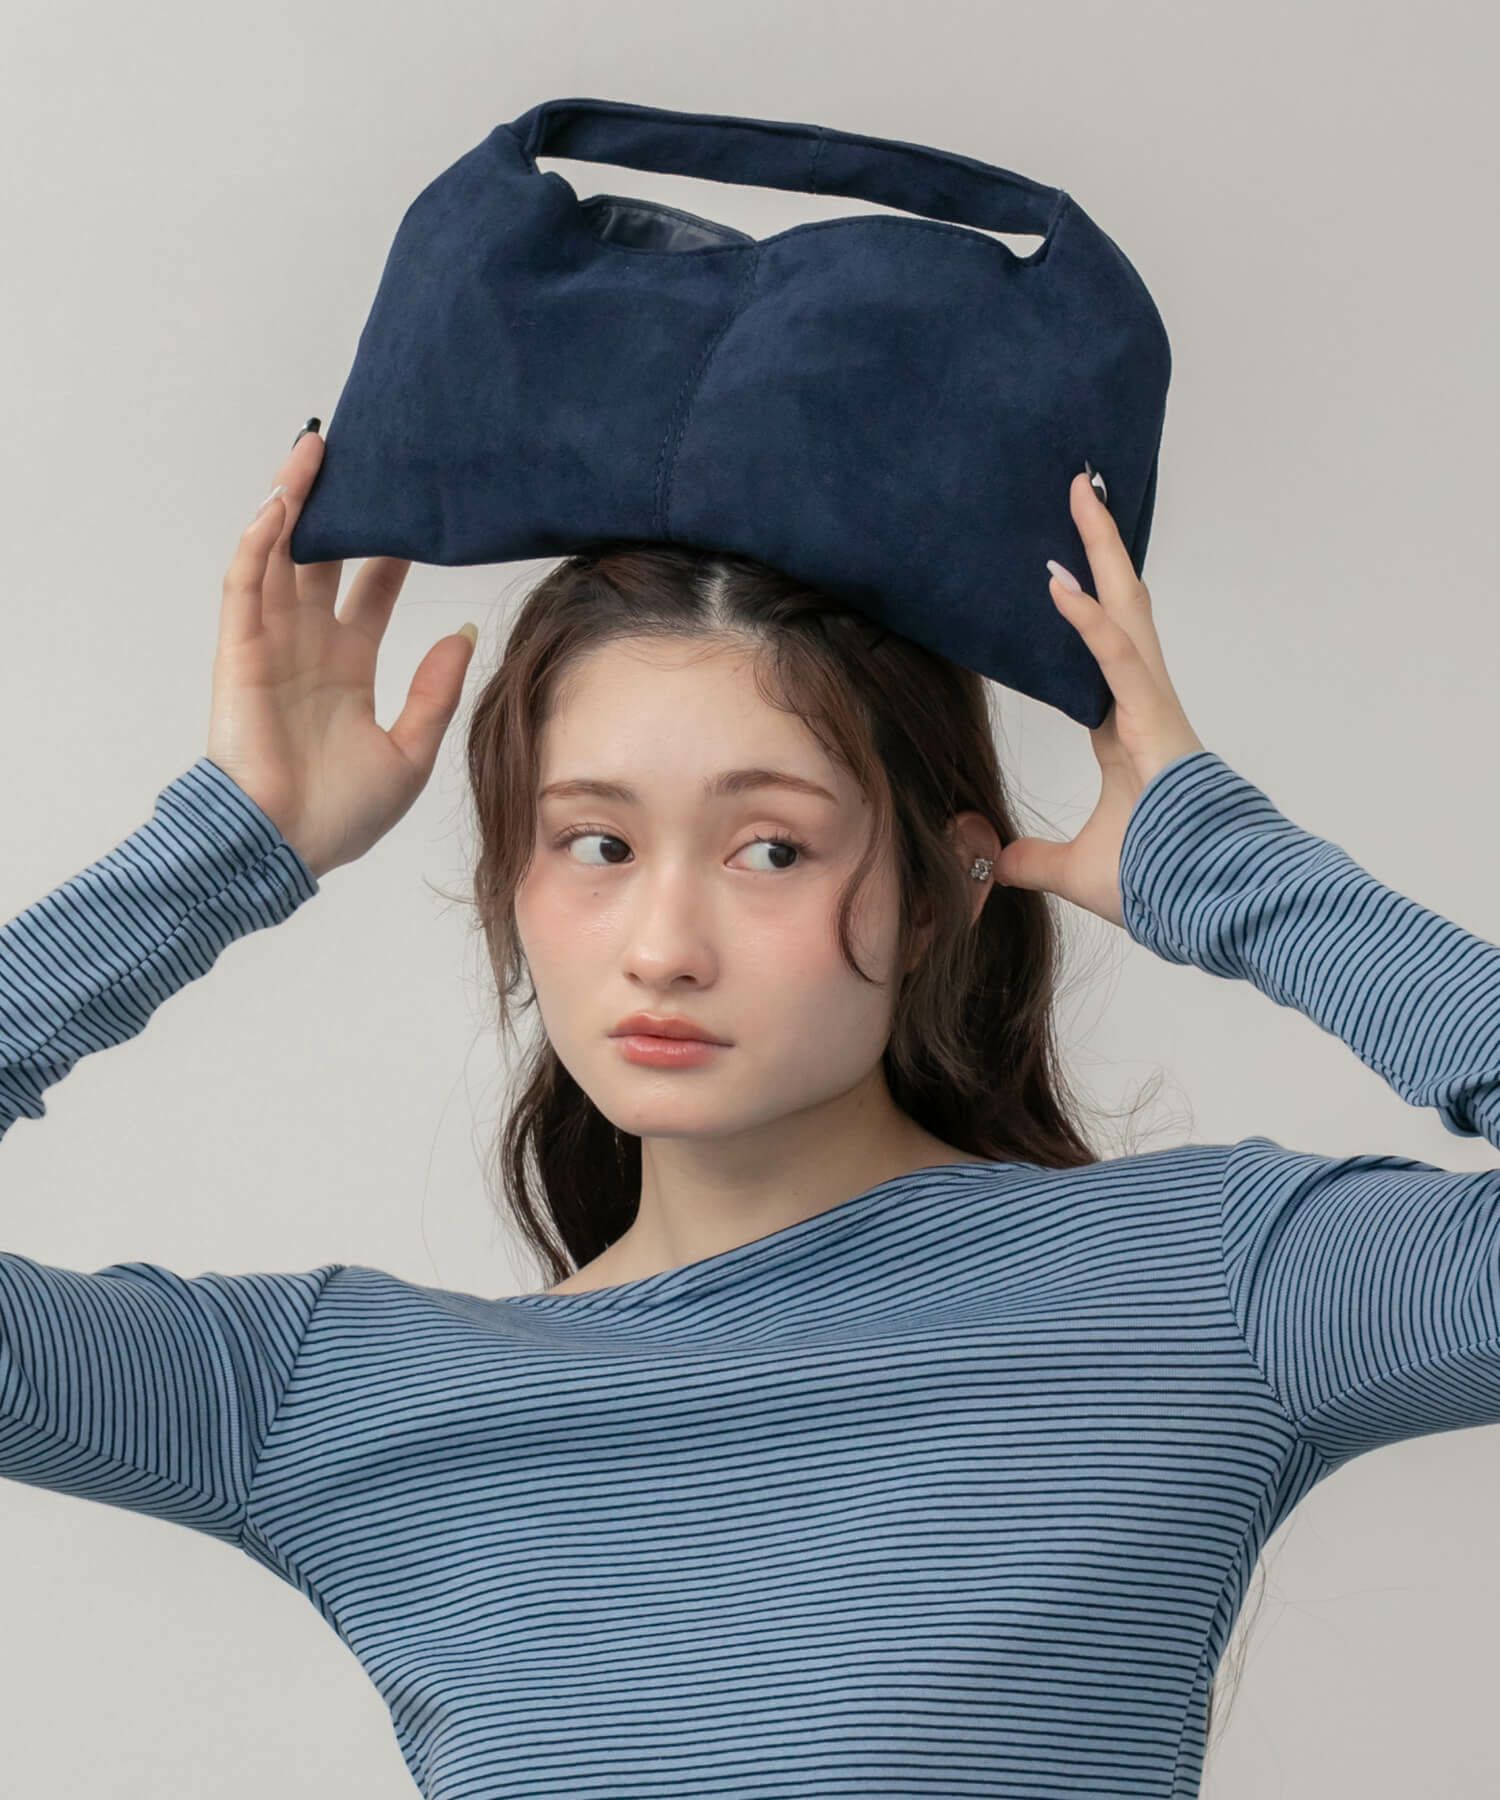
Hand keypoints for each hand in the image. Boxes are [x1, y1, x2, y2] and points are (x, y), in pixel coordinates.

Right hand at [206, 430, 477, 880]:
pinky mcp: (239, 650)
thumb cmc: (340, 815)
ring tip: (318, 446)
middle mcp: (308, 646)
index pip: (371, 590)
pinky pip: (246, 582)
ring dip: (295, 500)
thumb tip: (465, 637)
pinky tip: (282, 500)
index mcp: (346, 667)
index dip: (390, 548)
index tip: (417, 504)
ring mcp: (270, 644)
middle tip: (366, 453)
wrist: (283, 849)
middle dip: (340, 506)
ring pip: (281, 554)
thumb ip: (435, 692)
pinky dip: (261, 539)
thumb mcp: (410, 752)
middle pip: (323, 557)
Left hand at [993, 471, 1205, 927]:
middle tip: (1080, 486)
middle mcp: (1142, 704)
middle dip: (1101, 544)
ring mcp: (1153, 707)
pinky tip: (1061, 583)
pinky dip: (1091, 623)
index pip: (1099, 647)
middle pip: (1121, 605)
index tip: (1059, 564)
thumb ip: (1030, 859)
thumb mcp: (1074, 868)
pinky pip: (1120, 662)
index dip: (1082, 603)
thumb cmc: (1161, 881)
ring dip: (1103, 551)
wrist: (1209, 903)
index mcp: (1124, 728)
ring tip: (1080, 494)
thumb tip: (990, 858)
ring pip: (1128, 611)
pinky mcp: (1156, 723)